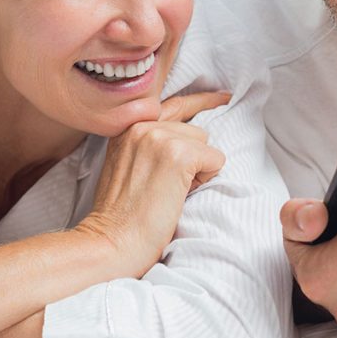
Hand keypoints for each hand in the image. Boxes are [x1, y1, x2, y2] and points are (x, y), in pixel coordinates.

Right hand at [78, 91, 229, 277]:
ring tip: (169, 192)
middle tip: (165, 187)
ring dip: (196, 170)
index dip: (202, 100)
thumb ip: (148, 143)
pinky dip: (205, 179)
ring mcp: (160, 137)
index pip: (173, 103)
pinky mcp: (179, 155)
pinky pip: (215, 159)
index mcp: (127, 126)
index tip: (224, 96)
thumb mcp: (126, 163)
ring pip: (205, 144)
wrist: (112, 241)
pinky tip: (180, 195)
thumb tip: (186, 135)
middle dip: (191, 157)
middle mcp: (142, 124)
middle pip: (194, 129)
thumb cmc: (122, 214)